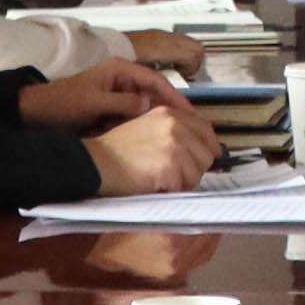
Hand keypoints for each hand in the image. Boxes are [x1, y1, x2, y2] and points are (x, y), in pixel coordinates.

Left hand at [19, 61, 187, 129]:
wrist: (39, 113)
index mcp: (119, 69)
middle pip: (154, 92)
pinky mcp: (113, 107)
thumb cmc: (63, 102)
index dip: (174, 95)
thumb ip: (122, 103)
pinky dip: (141, 124)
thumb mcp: (94, 102)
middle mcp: (122, 78)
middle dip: (169, 109)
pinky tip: (151, 137)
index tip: (188, 111)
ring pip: (145, 105)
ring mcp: (118, 93)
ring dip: (156, 118)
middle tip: (187, 126)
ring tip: (174, 134)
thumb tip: (150, 106)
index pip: (156, 79)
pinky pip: (133, 115)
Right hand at [87, 104, 215, 195]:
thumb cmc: (117, 150)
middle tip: (174, 175)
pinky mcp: (169, 166)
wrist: (96, 162)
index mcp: (170, 114)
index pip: (206, 131)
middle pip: (206, 155)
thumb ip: (174, 131)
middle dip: (194, 169)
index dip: (208, 148)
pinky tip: (154, 184)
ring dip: (183, 182)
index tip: (204, 159)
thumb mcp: (147, 127)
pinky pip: (183, 186)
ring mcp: (173, 145)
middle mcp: (175, 125)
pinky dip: (171, 190)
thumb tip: (203, 148)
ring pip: (197, 173)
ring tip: (160, 179)